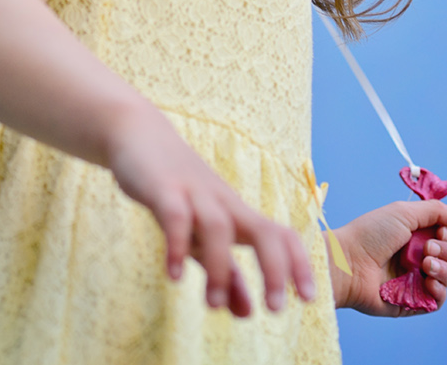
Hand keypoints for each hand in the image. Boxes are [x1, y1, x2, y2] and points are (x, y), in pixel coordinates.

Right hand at [107, 103, 315, 316]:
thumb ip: (226, 274)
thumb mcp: (202, 236)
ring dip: (220, 268)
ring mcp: (194, 193)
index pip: (281, 235)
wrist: (138, 132)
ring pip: (219, 227)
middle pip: (263, 230)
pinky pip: (175, 216)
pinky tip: (174, 275)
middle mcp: (223, 203)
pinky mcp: (162, 188)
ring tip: (212, 306)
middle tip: (276, 309)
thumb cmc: (177, 190)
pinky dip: (177, 245)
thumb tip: (248, 314)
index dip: (298, 264)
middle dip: (275, 268)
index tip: (308, 298)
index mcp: (237, 214)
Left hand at [330, 198, 446, 315]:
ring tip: (425, 264)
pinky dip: (439, 290)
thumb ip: (436, 212)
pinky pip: (438, 299)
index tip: (441, 231)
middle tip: (427, 248)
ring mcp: (415, 279)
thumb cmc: (371, 234)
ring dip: (443, 268)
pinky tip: (428, 281)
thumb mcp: (403, 213)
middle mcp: (417, 256)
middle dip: (446, 250)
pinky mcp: (413, 301)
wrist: (350, 264)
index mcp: (414, 234)